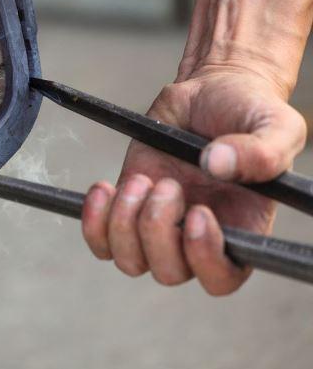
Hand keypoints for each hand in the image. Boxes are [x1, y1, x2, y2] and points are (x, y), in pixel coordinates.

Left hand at [81, 67, 305, 294]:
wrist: (209, 90)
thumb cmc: (248, 112)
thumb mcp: (274, 125)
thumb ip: (262, 151)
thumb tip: (219, 165)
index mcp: (240, 230)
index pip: (221, 277)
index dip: (204, 258)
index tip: (197, 213)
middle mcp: (196, 237)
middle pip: (168, 271)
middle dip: (157, 230)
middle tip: (167, 184)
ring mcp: (158, 224)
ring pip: (130, 260)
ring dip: (124, 223)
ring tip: (141, 180)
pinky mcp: (127, 206)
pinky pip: (100, 239)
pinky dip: (94, 219)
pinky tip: (104, 188)